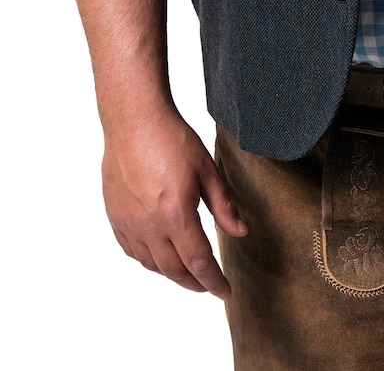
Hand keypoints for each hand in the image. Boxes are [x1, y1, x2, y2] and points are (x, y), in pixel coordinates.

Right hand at [102, 106, 246, 297]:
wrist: (134, 121)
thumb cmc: (172, 139)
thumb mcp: (207, 169)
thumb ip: (224, 205)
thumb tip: (240, 232)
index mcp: (177, 215)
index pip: (199, 263)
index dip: (214, 282)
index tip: (225, 291)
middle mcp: (150, 226)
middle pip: (174, 270)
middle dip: (194, 283)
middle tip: (209, 285)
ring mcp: (129, 223)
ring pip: (152, 264)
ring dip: (171, 274)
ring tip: (187, 272)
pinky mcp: (115, 216)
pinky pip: (132, 251)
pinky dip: (148, 260)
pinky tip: (159, 255)